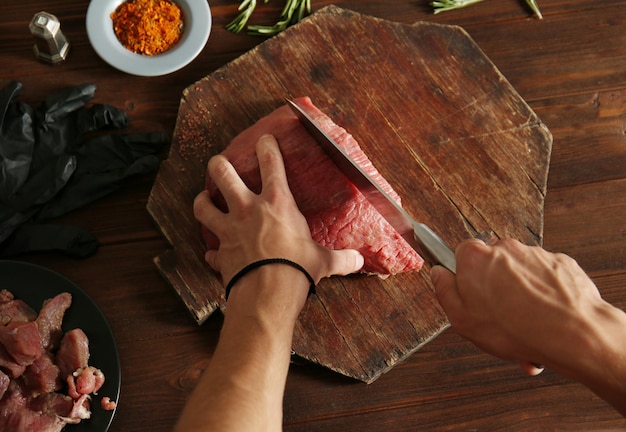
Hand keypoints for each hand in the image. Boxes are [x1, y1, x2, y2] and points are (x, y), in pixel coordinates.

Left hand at [193, 134, 363, 288]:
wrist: (267, 294)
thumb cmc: (296, 270)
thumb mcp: (323, 261)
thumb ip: (340, 258)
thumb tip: (359, 261)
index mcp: (277, 204)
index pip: (271, 165)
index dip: (267, 147)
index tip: (264, 139)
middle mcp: (248, 210)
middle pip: (223, 175)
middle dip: (219, 164)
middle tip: (219, 162)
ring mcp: (229, 230)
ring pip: (204, 206)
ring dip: (202, 200)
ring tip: (203, 198)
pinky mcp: (219, 253)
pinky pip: (210, 250)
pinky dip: (211, 251)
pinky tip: (212, 251)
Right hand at [432, 238, 604, 374]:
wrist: (571, 334)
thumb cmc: (514, 329)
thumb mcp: (461, 319)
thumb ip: (444, 291)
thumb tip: (439, 274)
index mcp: (476, 257)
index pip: (461, 255)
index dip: (465, 279)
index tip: (470, 297)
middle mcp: (505, 248)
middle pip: (492, 264)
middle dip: (494, 288)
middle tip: (499, 318)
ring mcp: (536, 254)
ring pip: (520, 274)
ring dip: (521, 295)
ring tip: (526, 327)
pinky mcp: (561, 263)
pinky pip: (545, 278)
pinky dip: (544, 295)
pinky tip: (545, 320)